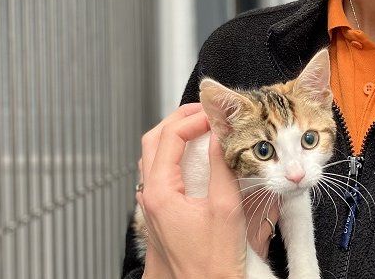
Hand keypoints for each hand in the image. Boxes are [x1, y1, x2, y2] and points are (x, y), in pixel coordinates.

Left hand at [136, 103, 245, 278]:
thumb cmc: (212, 264)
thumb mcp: (225, 209)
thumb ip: (221, 167)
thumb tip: (221, 136)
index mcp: (160, 192)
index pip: (170, 137)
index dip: (193, 119)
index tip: (216, 115)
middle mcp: (149, 197)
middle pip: (154, 141)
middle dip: (179, 120)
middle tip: (205, 112)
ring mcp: (152, 205)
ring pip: (154, 157)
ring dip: (175, 137)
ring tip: (202, 129)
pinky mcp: (161, 213)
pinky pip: (161, 174)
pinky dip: (176, 157)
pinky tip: (197, 159)